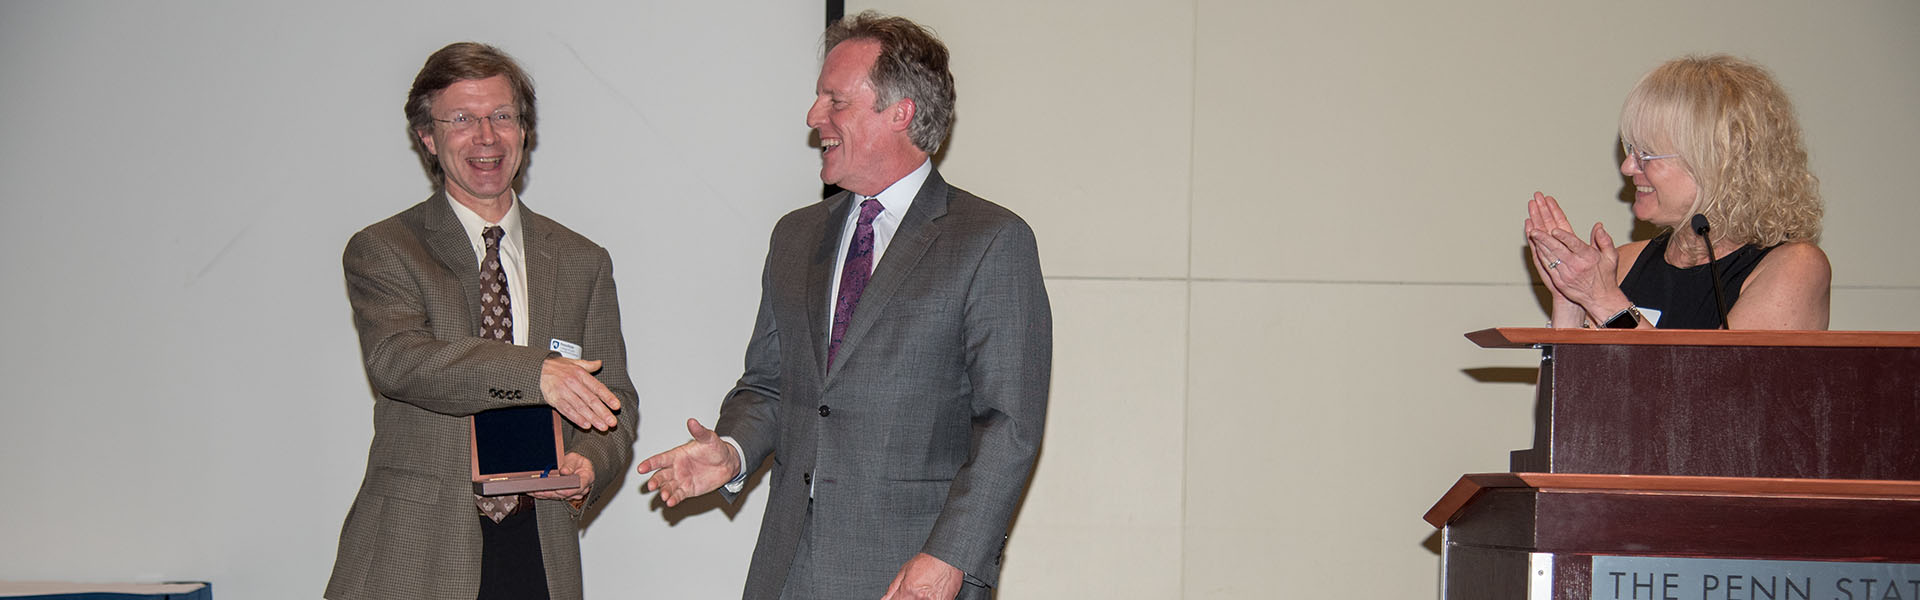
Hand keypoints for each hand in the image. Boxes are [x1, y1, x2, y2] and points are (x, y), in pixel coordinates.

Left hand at [529, 452, 593, 503]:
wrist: (577, 466)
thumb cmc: (578, 462)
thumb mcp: (575, 458)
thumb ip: (570, 465)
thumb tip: (564, 471)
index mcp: (587, 478)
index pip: (579, 486)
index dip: (568, 490)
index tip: (558, 490)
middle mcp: (581, 489)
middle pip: (566, 494)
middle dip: (552, 493)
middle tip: (541, 490)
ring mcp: (573, 494)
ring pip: (559, 497)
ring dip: (545, 495)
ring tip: (534, 491)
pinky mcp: (564, 496)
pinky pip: (554, 497)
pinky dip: (544, 495)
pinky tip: (535, 492)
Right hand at [541, 357, 619, 430]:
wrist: (537, 369)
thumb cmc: (557, 367)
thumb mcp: (574, 362)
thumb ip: (588, 365)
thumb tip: (599, 363)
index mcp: (580, 374)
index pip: (597, 387)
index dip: (608, 397)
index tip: (616, 406)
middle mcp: (573, 383)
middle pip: (591, 400)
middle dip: (603, 412)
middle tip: (612, 422)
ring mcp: (564, 392)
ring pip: (581, 407)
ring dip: (592, 418)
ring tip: (602, 426)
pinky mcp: (555, 400)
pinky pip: (567, 411)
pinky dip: (577, 418)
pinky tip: (585, 425)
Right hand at [635, 418, 739, 506]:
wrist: (728, 463)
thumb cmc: (715, 449)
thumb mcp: (709, 438)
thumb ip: (699, 432)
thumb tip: (692, 421)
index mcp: (677, 455)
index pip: (660, 459)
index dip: (650, 463)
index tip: (641, 468)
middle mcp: (676, 468)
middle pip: (661, 475)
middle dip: (655, 480)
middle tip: (651, 485)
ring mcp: (681, 480)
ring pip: (668, 486)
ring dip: (664, 491)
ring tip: (664, 496)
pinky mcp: (688, 490)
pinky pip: (678, 495)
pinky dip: (673, 499)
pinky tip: (670, 502)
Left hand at [881, 553, 963, 599]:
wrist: (947, 556)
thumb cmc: (927, 561)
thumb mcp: (904, 571)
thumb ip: (893, 589)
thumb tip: (884, 599)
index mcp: (908, 590)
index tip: (900, 598)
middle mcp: (921, 598)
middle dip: (909, 599)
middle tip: (913, 593)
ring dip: (919, 599)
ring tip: (923, 591)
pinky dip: (930, 599)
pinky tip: (931, 593)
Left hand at [1526, 193, 1628, 324]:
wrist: (1600, 298)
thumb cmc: (1605, 277)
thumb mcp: (1611, 257)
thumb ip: (1604, 240)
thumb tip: (1598, 226)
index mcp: (1588, 258)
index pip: (1574, 245)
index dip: (1564, 237)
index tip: (1555, 230)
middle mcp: (1576, 266)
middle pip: (1558, 250)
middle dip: (1544, 239)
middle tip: (1535, 230)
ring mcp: (1566, 275)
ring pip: (1550, 257)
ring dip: (1540, 245)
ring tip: (1532, 234)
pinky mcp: (1559, 281)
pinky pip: (1547, 266)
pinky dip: (1541, 255)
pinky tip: (1536, 247)